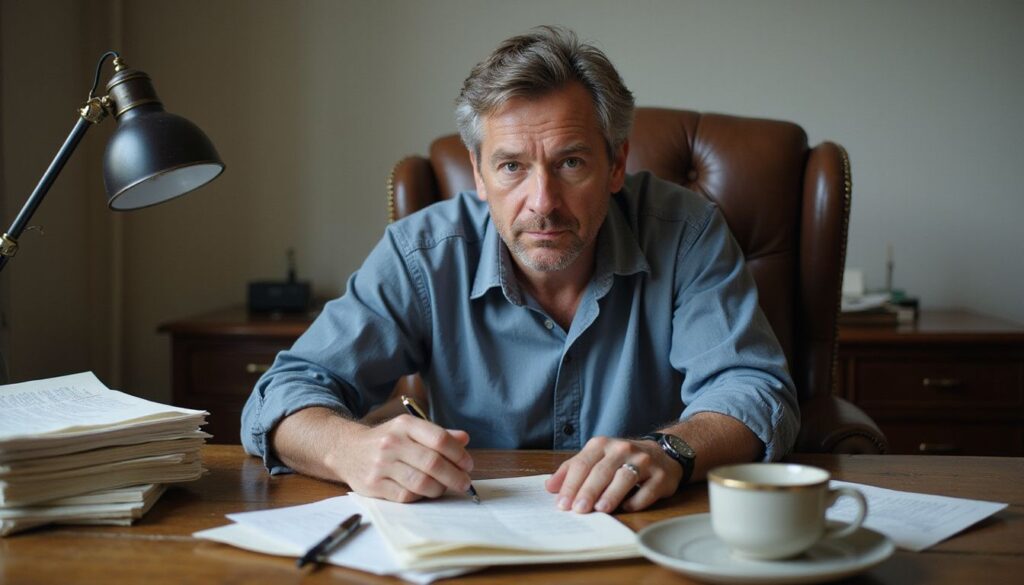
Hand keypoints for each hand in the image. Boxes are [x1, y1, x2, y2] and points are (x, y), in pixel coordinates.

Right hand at [327, 413, 474, 502]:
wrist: (346, 450)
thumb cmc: (386, 441)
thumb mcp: (409, 430)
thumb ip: (437, 435)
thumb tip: (464, 439)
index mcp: (405, 425)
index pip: (439, 439)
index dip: (459, 454)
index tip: (468, 465)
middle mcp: (392, 443)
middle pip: (433, 463)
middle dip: (455, 476)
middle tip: (464, 483)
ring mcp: (381, 465)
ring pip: (421, 483)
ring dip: (439, 489)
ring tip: (444, 488)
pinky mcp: (374, 485)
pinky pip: (406, 496)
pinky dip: (420, 497)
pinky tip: (424, 493)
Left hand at [544, 436, 681, 512]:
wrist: (662, 453)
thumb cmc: (621, 459)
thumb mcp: (595, 458)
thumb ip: (572, 470)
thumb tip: (550, 487)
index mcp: (602, 444)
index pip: (582, 464)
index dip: (571, 484)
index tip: (562, 504)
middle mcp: (622, 449)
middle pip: (601, 471)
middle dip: (588, 491)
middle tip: (577, 509)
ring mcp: (644, 461)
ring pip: (625, 477)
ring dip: (611, 494)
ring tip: (600, 509)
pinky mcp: (661, 476)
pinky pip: (647, 490)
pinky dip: (636, 500)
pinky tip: (626, 508)